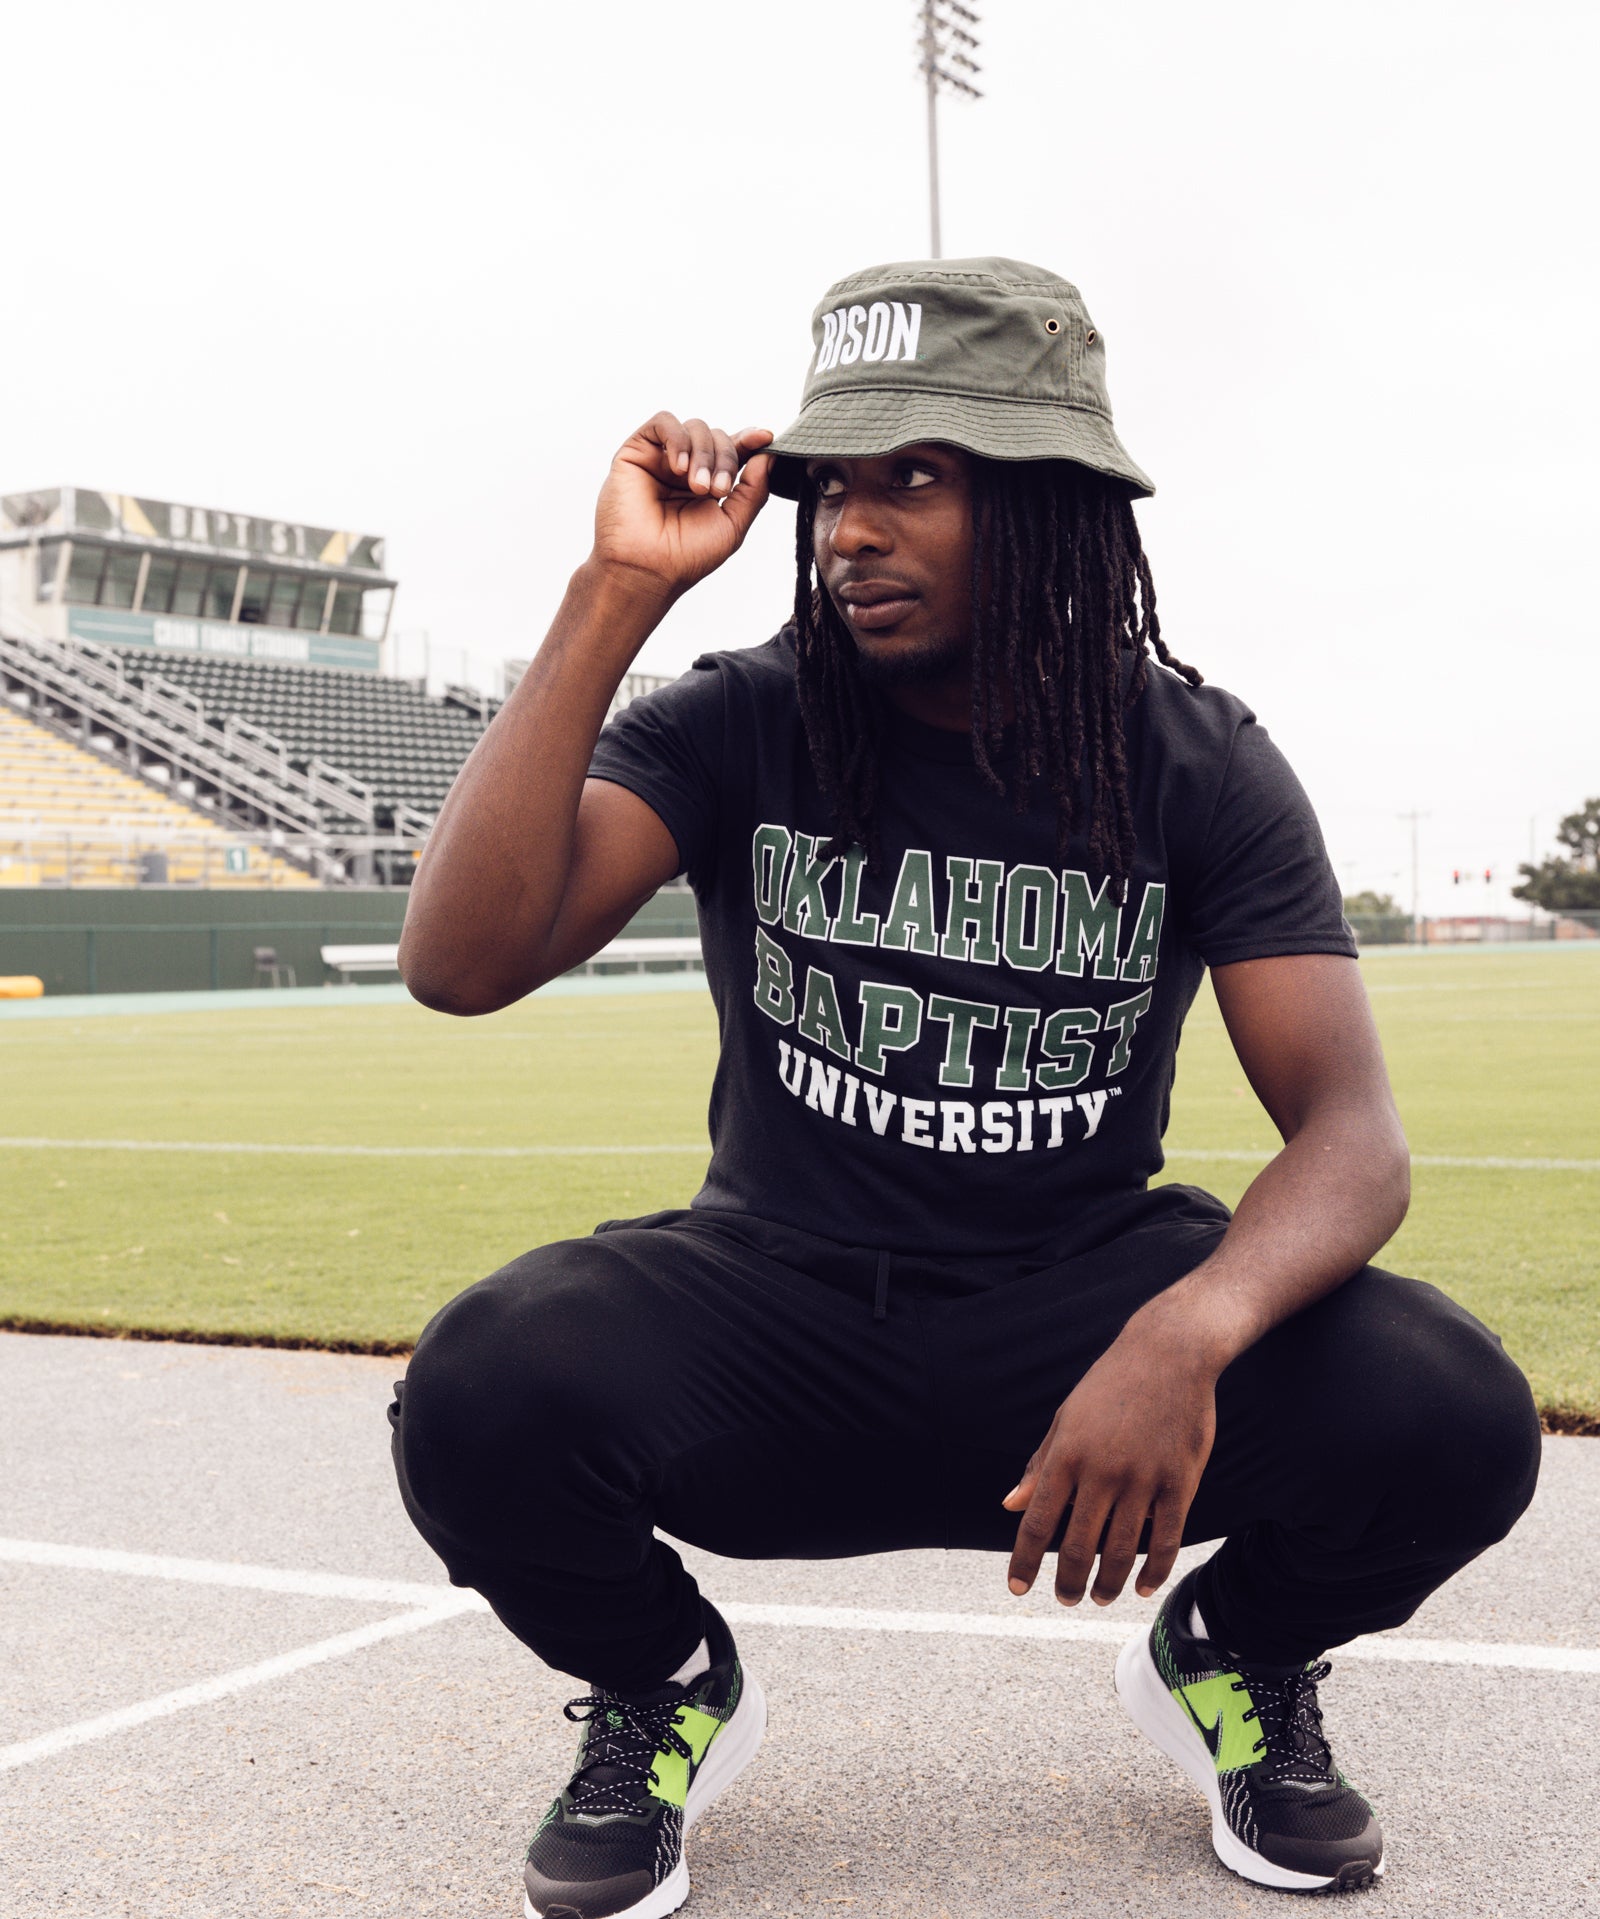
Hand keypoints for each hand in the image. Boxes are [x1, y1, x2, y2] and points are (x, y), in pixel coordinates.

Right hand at [591, 412, 772, 600]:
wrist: (645, 568)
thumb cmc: (685, 556)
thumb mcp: (733, 524)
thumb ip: (753, 490)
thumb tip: (768, 455)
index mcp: (709, 484)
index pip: (733, 450)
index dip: (750, 440)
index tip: (765, 437)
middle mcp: (686, 469)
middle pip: (717, 436)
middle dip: (725, 458)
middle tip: (717, 491)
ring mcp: (662, 459)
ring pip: (694, 427)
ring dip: (703, 454)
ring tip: (697, 487)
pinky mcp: (637, 452)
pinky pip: (663, 422)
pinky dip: (677, 438)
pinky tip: (678, 467)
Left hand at [1001, 1317, 1218, 1606]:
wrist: (1169, 1353)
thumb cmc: (1110, 1386)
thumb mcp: (1066, 1418)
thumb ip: (1040, 1465)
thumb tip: (1010, 1505)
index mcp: (1067, 1455)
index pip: (1037, 1522)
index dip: (1024, 1561)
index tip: (1017, 1589)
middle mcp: (1102, 1472)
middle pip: (1078, 1547)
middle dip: (1068, 1583)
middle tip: (1066, 1600)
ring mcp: (1143, 1479)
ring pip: (1121, 1552)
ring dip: (1107, 1584)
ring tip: (1098, 1598)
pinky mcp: (1180, 1483)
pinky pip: (1165, 1540)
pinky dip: (1152, 1572)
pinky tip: (1142, 1587)